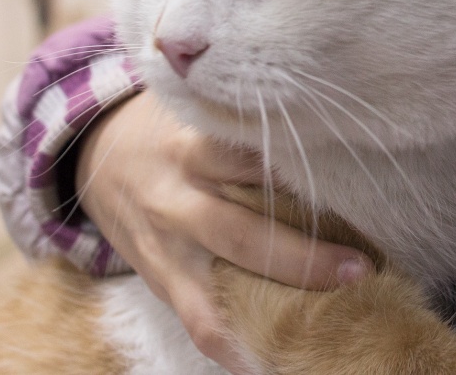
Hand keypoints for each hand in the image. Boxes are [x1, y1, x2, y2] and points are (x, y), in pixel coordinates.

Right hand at [75, 91, 373, 372]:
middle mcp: (176, 198)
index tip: (350, 188)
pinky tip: (272, 360)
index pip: (250, 159)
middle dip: (305, 257)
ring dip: (279, 308)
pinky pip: (199, 323)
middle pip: (245, 231)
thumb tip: (312, 122)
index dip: (300, 174)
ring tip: (332, 317)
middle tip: (360, 267)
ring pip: (223, 289)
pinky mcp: (160, 278)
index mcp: (188, 147)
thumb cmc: (163, 126)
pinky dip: (236, 348)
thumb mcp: (190, 106)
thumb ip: (235, 117)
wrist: (95, 156)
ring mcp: (166, 246)